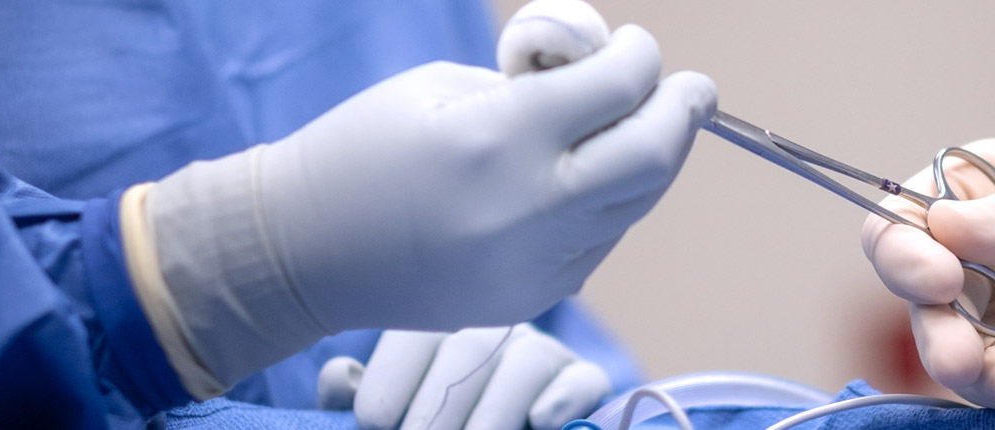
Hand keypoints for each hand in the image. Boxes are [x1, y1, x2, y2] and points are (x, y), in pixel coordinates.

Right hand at [124, 17, 715, 395]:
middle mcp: (526, 208)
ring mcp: (533, 264)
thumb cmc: (364, 148)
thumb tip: (610, 76)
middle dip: (682, 112)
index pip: (617, 87)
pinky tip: (589, 180)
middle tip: (691, 89)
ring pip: (636, 204)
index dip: (640, 58)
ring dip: (651, 158)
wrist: (303, 252)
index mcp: (498, 139)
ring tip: (640, 125)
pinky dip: (611, 204)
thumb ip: (534, 80)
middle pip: (652, 154)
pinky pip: (601, 242)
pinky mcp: (531, 301)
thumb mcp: (444, 86)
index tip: (635, 47)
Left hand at [316, 324, 610, 429]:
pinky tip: (540, 422)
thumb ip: (357, 397)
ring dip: (494, 411)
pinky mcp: (582, 381)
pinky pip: (582, 378)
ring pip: (525, 360)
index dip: (393, 375)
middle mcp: (492, 329)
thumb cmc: (422, 420)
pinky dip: (564, 398)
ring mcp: (541, 352)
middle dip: (439, 405)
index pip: (416, 334)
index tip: (373, 420)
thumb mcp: (384, 412)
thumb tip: (339, 379)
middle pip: (469, 348)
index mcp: (437, 327)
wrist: (470, 422)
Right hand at [864, 124, 994, 409]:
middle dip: (933, 334)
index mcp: (980, 194)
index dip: (903, 252)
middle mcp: (978, 259)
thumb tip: (948, 228)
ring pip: (951, 355)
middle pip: (915, 301)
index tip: (939, 278)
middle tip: (969, 358)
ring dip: (972, 377)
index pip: (904, 222)